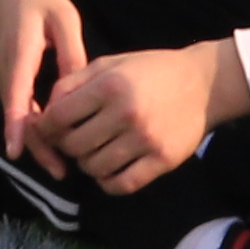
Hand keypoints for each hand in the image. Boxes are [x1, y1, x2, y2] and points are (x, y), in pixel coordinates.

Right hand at [0, 0, 79, 164]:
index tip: (16, 152)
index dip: (15, 125)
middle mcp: (6, 69)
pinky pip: (19, 108)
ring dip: (36, 141)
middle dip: (36, 146)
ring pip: (17, 116)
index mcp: (20, 51)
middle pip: (17, 115)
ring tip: (61, 167)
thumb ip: (73, 53)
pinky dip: (34, 128)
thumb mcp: (64, 17)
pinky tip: (55, 143)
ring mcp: (3, 75)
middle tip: (61, 172)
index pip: (15, 94)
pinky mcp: (8, 79)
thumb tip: (81, 93)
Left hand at [32, 37, 240, 196]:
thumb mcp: (110, 64)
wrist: (204, 84)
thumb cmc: (150, 70)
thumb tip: (45, 112)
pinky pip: (121, 184)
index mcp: (110, 85)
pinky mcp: (162, 161)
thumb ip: (73, 83)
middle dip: (65, 146)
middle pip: (74, 146)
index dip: (46, 126)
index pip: (59, 116)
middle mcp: (126, 113)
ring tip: (94, 151)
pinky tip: (109, 169)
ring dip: (87, 164)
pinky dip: (108, 182)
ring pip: (94, 168)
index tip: (48, 129)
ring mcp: (145, 139)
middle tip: (72, 141)